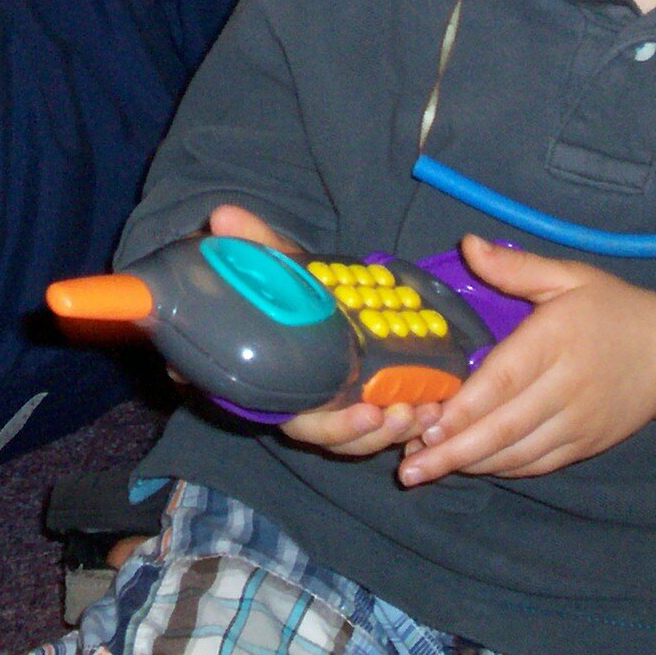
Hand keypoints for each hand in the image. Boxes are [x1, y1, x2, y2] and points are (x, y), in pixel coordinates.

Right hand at [203, 205, 436, 459]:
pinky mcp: (368, 401)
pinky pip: (386, 424)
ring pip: (362, 438)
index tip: (366, 413)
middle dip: (365, 434)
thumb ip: (254, 246)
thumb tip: (223, 216)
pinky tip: (433, 405)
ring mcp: (339, 406)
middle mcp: (309, 404)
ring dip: (392, 431)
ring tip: (420, 412)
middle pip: (335, 437)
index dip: (332, 426)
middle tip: (395, 413)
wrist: (310, 290)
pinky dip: (410, 422)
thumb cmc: (289, 285)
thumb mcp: (277, 266)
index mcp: (281, 384)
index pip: (301, 422)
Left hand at [394, 236, 655, 485]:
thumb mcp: (569, 276)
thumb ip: (516, 267)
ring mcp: (579, 422)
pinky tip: (468, 468)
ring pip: (517, 453)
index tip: (427, 424)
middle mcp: (568, 386)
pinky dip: (501, 468)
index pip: (504, 380)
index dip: (464, 408)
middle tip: (409, 467)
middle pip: (504, 427)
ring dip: (470, 465)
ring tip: (425, 470)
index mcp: (557, 340)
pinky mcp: (586, 444)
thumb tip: (468, 243)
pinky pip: (537, 462)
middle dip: (453, 451)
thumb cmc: (613, 309)